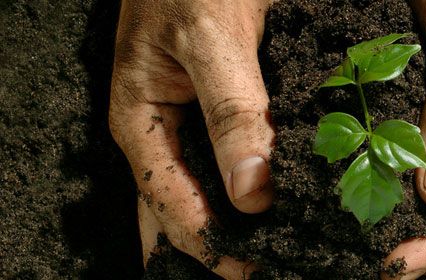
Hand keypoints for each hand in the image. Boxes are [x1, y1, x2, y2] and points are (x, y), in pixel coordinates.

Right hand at [109, 1, 273, 277]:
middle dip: (216, 248)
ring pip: (198, 192)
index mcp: (140, 121)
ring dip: (226, 226)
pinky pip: (220, 163)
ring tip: (262, 256)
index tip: (256, 270)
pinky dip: (239, 190)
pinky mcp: (210, 111)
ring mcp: (182, 123)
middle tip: (264, 272)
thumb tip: (253, 193)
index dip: (211, 246)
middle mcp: (157, 131)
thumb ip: (231, 112)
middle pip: (178, 209)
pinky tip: (262, 209)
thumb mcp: (210, 41)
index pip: (169, 205)